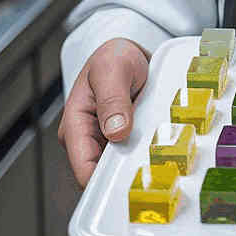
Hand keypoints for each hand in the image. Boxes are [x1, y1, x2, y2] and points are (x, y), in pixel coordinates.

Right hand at [58, 37, 150, 188]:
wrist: (128, 53)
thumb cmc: (114, 57)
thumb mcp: (112, 70)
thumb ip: (112, 99)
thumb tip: (115, 131)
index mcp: (75, 126)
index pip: (84, 168)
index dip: (105, 182)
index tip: (130, 182)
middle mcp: (87, 138)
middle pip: (103, 173)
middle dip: (125, 175)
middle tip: (153, 171)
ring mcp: (105, 140)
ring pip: (120, 166)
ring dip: (138, 164)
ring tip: (161, 158)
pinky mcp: (122, 138)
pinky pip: (133, 154)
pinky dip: (145, 153)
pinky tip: (161, 148)